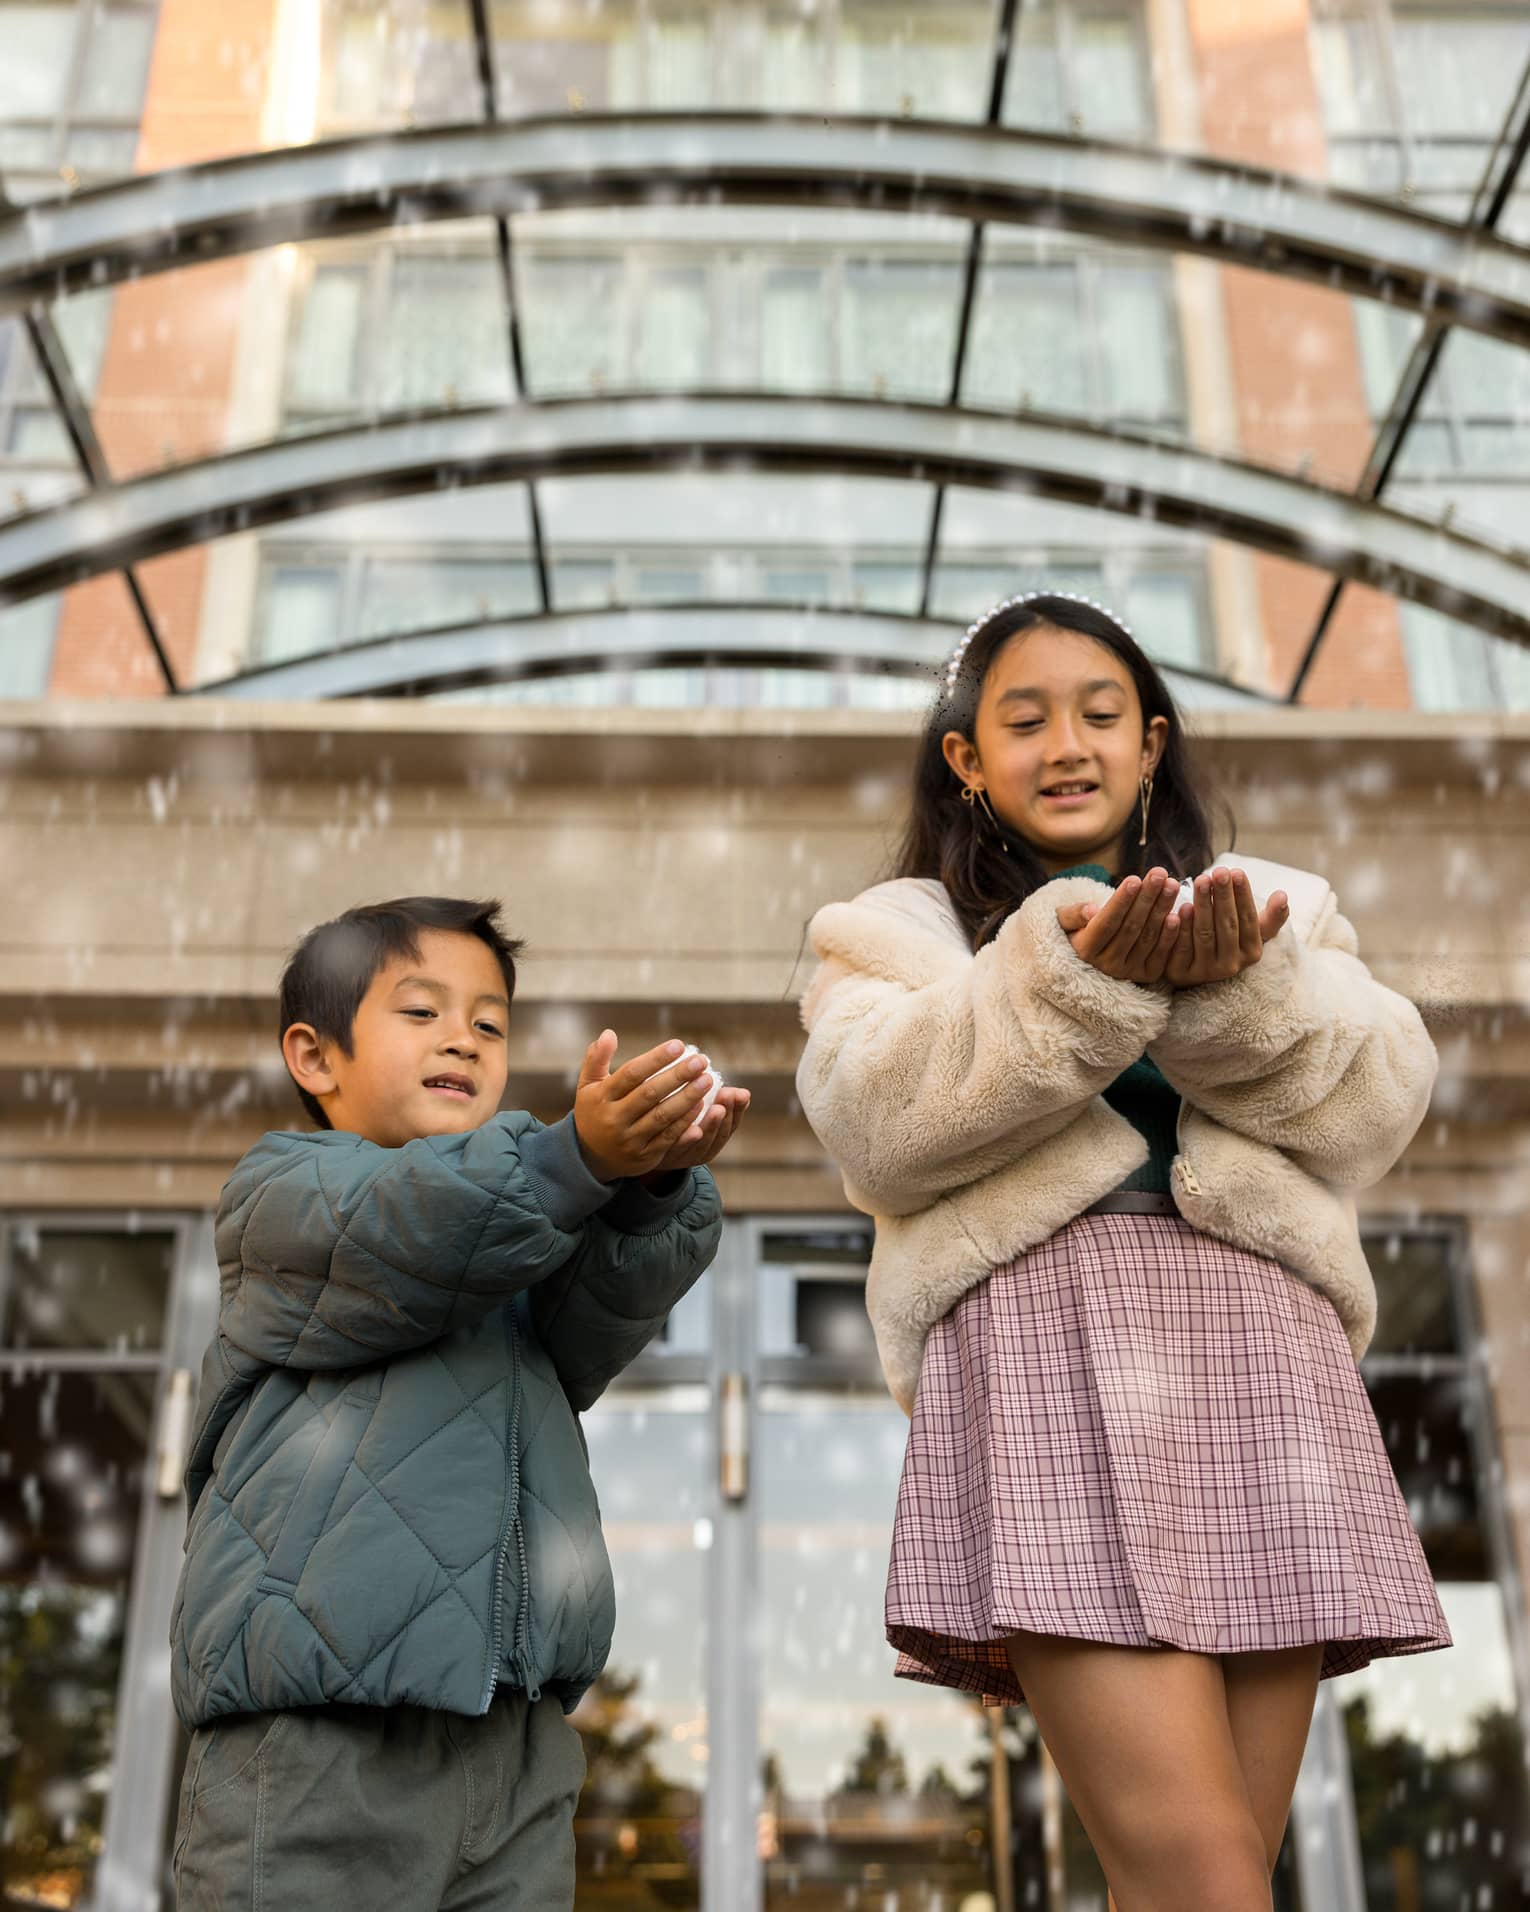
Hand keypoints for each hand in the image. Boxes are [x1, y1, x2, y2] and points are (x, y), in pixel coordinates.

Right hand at [573, 1033, 748, 1182]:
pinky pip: (668, 1138)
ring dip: (688, 1097)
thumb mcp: (587, 1085)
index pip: (631, 1074)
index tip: (679, 1045)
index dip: (656, 1059)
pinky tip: (702, 1105)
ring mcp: (629, 1140)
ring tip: (707, 1080)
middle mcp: (614, 1119)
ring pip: (662, 1116)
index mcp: (602, 1097)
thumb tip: (609, 1033)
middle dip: (678, 1076)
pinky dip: (685, 1122)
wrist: (590, 1158)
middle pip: (650, 1094)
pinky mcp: (644, 1157)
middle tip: (701, 1060)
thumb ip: (596, 1059)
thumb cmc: (594, 1112)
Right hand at [1056, 867, 1181, 986]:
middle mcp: (1106, 965)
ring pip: (1147, 937)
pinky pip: (1161, 954)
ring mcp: (1128, 972)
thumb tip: (1091, 911)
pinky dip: (1170, 935)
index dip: (1121, 902)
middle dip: (1147, 899)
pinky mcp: (1146, 975)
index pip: (1106, 923)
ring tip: (1171, 885)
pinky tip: (1178, 914)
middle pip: (1131, 928)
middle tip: (1160, 874)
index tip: (1134, 879)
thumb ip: (1073, 914)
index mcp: (1086, 950)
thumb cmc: (1077, 929)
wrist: (1091, 957)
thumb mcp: (1065, 920)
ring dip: (1161, 910)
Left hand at [1160, 867, 1288, 987]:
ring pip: (1205, 934)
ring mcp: (1206, 971)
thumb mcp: (1252, 932)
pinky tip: (1183, 906)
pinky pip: (1183, 948)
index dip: (1243, 896)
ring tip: (1201, 881)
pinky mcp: (1182, 973)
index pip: (1249, 920)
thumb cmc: (1227, 940)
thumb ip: (1271, 916)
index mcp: (1252, 952)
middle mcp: (1231, 965)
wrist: (1194, 968)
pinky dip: (1184, 927)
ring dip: (1203, 906)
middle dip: (1223, 896)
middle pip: (1227, 925)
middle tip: (1218, 871)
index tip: (1237, 872)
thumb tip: (1283, 895)